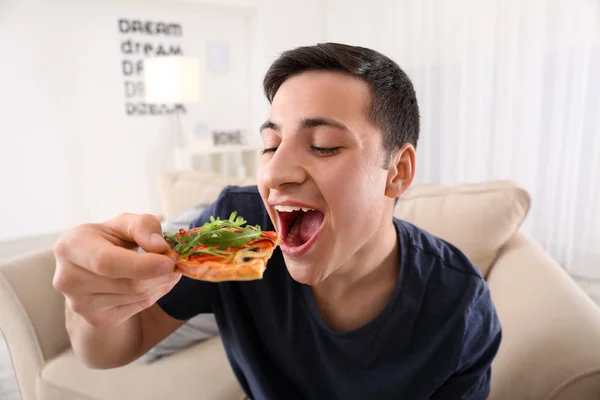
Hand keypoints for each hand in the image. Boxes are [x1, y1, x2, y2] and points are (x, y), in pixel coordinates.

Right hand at [53, 213, 179, 328]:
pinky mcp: (95, 319)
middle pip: (127, 284)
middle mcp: (67, 279)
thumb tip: (160, 247)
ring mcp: (79, 304)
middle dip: (160, 275)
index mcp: (71, 247)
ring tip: (166, 269)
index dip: (142, 265)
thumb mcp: (126, 223)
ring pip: (135, 297)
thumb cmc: (110, 239)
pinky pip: (136, 309)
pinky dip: (154, 295)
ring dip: (160, 284)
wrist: (93, 264)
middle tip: (176, 263)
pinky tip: (155, 282)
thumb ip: (144, 226)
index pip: (107, 262)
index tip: (170, 262)